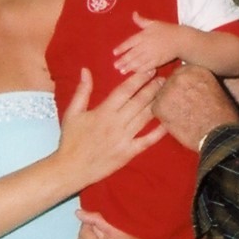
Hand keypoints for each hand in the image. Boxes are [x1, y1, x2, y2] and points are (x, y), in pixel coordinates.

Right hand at [55, 66, 165, 190]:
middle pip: (139, 101)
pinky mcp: (129, 152)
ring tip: (166, 93)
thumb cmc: (70, 140)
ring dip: (157, 104)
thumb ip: (82, 91)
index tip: (149, 70)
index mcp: (103, 112)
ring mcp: (124, 138)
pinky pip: (147, 140)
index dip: (139, 79)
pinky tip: (168, 122)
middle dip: (153, 88)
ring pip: (145, 117)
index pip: (125, 90)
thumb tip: (86, 70)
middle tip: (163, 79)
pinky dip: (159, 132)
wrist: (71, 168)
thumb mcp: (72, 113)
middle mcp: (116, 123)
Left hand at [113, 13, 182, 74]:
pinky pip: (147, 66)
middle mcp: (147, 45)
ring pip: (138, 62)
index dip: (122, 48)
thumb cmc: (167, 30)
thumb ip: (141, 21)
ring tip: (122, 71)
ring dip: (129, 67)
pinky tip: (134, 72)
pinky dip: (140, 70)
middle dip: (123, 60)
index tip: (114, 53)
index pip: (130, 42)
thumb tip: (133, 13)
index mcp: (144, 35)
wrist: (181, 40)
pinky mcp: (158, 61)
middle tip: (115, 65)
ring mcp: (152, 54)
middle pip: (133, 54)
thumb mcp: (153, 23)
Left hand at [152, 65, 238, 150]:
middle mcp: (181, 76)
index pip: (181, 73)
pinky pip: (156, 108)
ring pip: (162, 94)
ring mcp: (169, 90)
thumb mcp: (216, 89)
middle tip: (184, 107)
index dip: (184, 86)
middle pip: (169, 82)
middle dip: (174, 94)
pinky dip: (164, 116)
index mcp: (196, 69)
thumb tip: (191, 85)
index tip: (188, 94)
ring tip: (183, 115)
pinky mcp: (160, 105)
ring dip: (168, 104)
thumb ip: (199, 82)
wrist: (218, 134)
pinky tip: (177, 122)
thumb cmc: (222, 116)